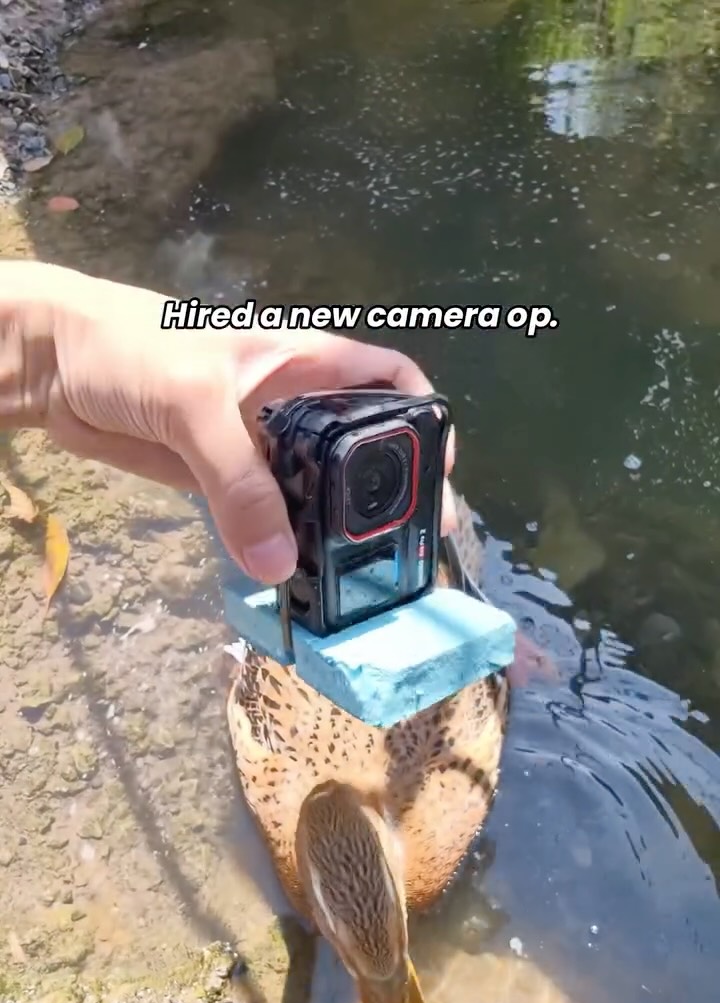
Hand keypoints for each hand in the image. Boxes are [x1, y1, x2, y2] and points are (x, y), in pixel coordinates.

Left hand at [3, 263, 455, 582]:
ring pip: (313, 492)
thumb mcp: (194, 404)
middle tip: (409, 548)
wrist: (50, 365)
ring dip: (335, 531)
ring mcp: (258, 449)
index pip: (387, 377)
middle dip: (388, 491)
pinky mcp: (221, 485)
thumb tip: (280, 562)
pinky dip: (283, 548)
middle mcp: (292, 406)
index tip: (439, 468)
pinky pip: (265, 520)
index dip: (423, 414)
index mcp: (303, 362)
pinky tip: (301, 578)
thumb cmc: (129, 348)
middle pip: (359, 447)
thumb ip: (238, 481)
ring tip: (364, 578)